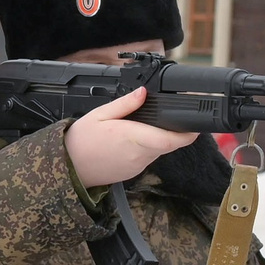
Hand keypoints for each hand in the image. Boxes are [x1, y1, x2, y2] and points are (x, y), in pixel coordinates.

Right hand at [64, 86, 196, 187]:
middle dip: (173, 132)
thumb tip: (143, 92)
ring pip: (159, 150)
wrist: (69, 168)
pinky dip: (146, 147)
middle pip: (168, 144)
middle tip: (170, 117)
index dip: (187, 134)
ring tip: (140, 126)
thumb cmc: (81, 141)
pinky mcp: (134, 172)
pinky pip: (148, 157)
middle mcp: (139, 155)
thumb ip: (125, 104)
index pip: (170, 140)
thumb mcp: (100, 114)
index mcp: (132, 138)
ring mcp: (137, 166)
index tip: (195, 125)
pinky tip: (131, 140)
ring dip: (157, 139)